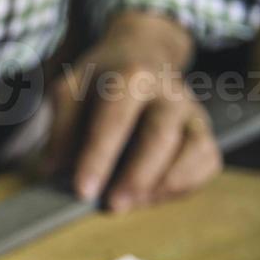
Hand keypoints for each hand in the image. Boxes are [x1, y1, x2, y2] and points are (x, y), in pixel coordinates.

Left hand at [44, 11, 219, 212]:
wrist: (142, 54)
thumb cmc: (100, 80)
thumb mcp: (70, 90)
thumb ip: (61, 128)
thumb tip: (53, 169)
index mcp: (131, 77)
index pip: (115, 121)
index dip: (98, 158)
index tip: (83, 191)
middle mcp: (168, 93)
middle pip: (161, 137)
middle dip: (137, 177)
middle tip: (113, 206)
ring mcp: (191, 112)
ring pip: (194, 150)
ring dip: (164, 184)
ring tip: (133, 203)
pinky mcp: (203, 130)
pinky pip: (207, 161)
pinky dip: (185, 184)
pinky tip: (154, 195)